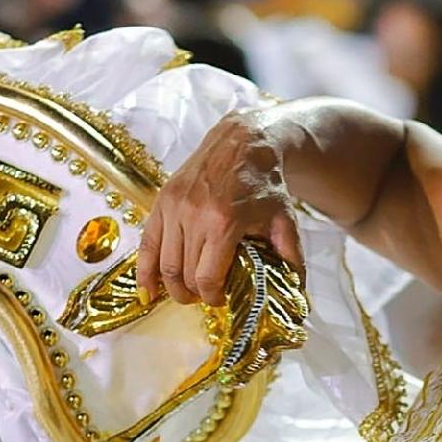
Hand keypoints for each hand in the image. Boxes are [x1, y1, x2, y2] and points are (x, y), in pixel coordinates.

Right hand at [136, 110, 305, 307]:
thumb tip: (296, 290)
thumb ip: (291, 257)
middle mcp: (193, 215)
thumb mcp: (284, 220)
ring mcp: (174, 207)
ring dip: (174, 286)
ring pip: (165, 264)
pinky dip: (144, 271)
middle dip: (195, 294)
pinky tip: (148, 291)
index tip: (222, 299)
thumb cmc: (264, 183)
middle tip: (207, 297)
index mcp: (223, 223)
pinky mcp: (162, 201)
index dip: (213, 297)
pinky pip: (146, 244)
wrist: (243, 141)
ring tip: (187, 292)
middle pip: (184, 275)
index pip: (207, 278)